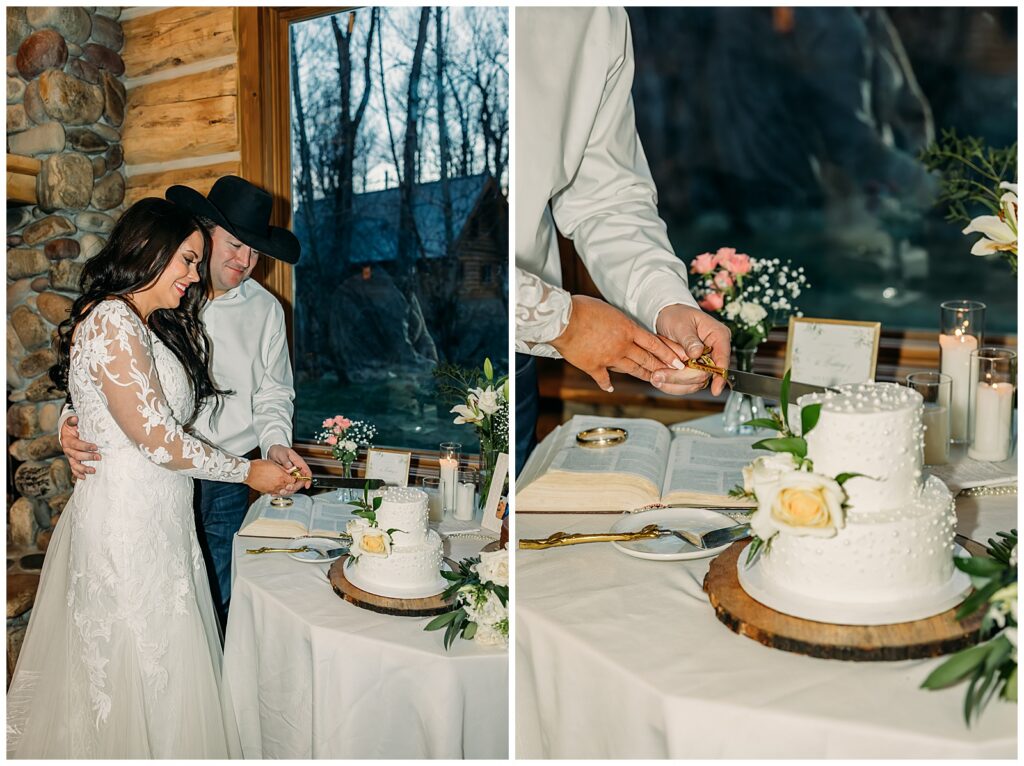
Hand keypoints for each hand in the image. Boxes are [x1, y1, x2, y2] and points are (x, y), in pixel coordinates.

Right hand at [61, 416, 100, 480]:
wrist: (65, 434)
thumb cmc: (71, 427)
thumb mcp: (70, 422)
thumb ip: (72, 420)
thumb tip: (74, 418)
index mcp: (68, 441)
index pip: (76, 444)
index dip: (85, 446)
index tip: (95, 447)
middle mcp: (67, 450)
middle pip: (76, 455)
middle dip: (88, 457)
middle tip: (99, 457)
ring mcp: (70, 457)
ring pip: (74, 465)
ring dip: (83, 469)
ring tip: (93, 471)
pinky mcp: (72, 461)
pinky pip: (73, 469)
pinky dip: (78, 474)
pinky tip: (84, 478)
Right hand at [244, 459, 294, 494]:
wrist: (249, 472)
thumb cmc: (259, 466)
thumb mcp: (274, 464)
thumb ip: (283, 469)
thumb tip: (289, 470)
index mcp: (281, 476)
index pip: (293, 481)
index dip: (295, 479)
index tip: (294, 478)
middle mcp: (278, 484)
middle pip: (290, 487)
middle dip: (291, 485)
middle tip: (291, 482)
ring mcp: (273, 489)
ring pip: (283, 491)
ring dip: (285, 489)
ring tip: (284, 485)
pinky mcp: (268, 491)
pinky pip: (276, 493)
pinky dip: (278, 491)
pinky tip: (277, 488)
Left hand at [267, 444, 311, 494]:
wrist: (272, 452)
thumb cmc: (278, 450)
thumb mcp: (281, 453)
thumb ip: (285, 460)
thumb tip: (290, 466)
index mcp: (298, 462)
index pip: (307, 472)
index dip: (308, 479)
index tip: (307, 485)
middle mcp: (297, 469)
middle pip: (301, 481)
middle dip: (296, 486)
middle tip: (288, 488)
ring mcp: (292, 474)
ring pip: (294, 485)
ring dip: (289, 490)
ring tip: (281, 491)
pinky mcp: (287, 477)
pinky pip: (288, 485)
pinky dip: (283, 489)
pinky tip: (278, 491)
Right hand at [550, 295, 686, 391]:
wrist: (564, 320)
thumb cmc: (583, 309)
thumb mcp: (609, 311)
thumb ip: (619, 322)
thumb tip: (623, 327)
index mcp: (627, 329)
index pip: (654, 343)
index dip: (668, 353)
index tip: (678, 361)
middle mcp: (622, 346)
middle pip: (646, 358)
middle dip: (661, 367)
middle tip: (673, 373)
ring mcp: (609, 358)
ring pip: (631, 369)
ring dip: (643, 375)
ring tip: (652, 380)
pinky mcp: (594, 367)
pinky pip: (604, 378)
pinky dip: (607, 384)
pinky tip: (611, 388)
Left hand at [654, 304, 731, 395]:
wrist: (667, 316)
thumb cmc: (677, 315)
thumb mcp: (681, 323)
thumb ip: (689, 339)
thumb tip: (696, 353)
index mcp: (718, 336)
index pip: (723, 359)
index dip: (720, 375)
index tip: (715, 389)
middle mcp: (714, 351)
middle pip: (706, 374)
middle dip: (682, 378)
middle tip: (660, 376)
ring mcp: (704, 362)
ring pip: (695, 382)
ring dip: (675, 383)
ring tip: (656, 378)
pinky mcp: (694, 369)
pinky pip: (686, 383)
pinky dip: (672, 384)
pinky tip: (660, 380)